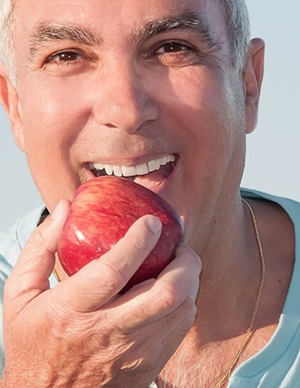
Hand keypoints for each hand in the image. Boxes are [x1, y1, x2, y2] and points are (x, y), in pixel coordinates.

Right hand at [1, 199, 200, 387]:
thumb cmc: (32, 342)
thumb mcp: (21, 293)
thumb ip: (40, 247)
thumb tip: (64, 208)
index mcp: (71, 311)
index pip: (113, 271)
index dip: (138, 241)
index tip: (151, 221)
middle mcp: (105, 334)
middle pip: (163, 294)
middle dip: (183, 262)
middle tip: (180, 245)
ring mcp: (130, 355)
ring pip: (180, 311)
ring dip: (189, 280)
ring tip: (180, 263)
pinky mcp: (146, 368)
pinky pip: (180, 330)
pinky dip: (186, 303)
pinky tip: (175, 291)